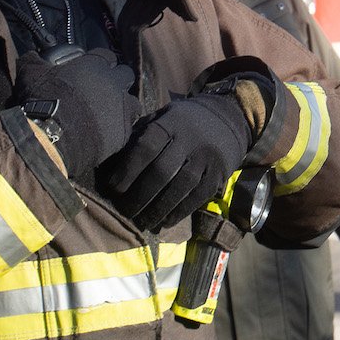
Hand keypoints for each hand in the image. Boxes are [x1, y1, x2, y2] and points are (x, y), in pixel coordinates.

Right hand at [14, 49, 138, 180]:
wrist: (52, 136)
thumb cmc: (43, 99)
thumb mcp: (31, 74)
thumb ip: (33, 60)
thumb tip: (31, 55)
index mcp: (94, 64)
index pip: (106, 55)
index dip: (99, 61)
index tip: (91, 69)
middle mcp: (113, 82)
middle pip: (125, 74)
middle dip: (117, 80)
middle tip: (102, 90)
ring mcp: (121, 107)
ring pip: (132, 101)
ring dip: (123, 105)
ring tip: (109, 113)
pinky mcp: (123, 131)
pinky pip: (127, 127)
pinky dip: (118, 129)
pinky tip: (106, 133)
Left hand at [99, 90, 255, 231]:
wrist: (227, 119)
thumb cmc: (183, 122)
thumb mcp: (162, 117)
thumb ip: (140, 134)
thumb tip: (111, 160)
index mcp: (171, 123)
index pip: (146, 147)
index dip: (128, 170)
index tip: (113, 188)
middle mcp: (190, 139)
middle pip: (162, 171)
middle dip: (140, 195)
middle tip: (125, 212)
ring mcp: (206, 158)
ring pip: (180, 187)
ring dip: (158, 209)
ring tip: (142, 222)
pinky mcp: (218, 174)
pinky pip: (196, 197)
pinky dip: (178, 212)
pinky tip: (164, 222)